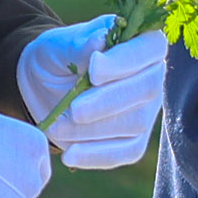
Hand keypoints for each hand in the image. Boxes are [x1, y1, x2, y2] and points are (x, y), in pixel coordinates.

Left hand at [17, 20, 169, 170]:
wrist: (45, 87)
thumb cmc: (57, 57)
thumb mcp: (59, 44)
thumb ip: (78, 43)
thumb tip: (99, 41)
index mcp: (142, 42)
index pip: (150, 48)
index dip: (125, 61)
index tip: (93, 69)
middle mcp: (152, 76)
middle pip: (147, 89)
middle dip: (109, 101)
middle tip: (74, 109)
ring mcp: (146, 110)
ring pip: (135, 123)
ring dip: (95, 129)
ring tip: (57, 126)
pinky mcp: (133, 140)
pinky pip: (125, 152)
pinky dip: (97, 156)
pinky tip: (70, 155)